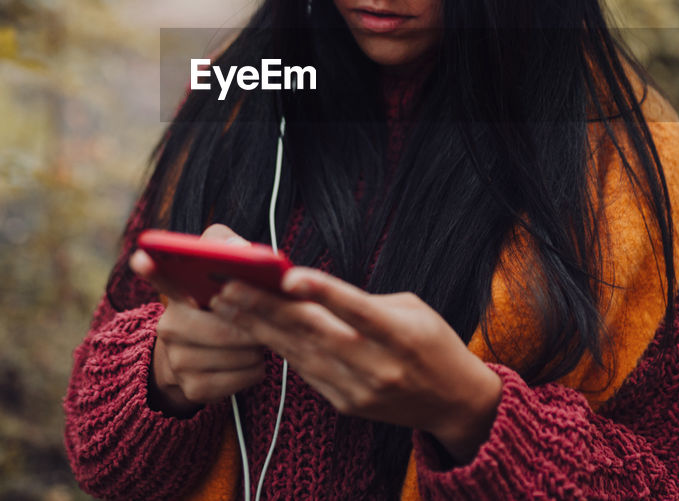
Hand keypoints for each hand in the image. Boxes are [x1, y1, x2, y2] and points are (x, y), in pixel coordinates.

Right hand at [130, 224, 266, 415]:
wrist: (192, 356)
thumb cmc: (214, 308)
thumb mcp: (216, 275)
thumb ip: (225, 249)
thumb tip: (237, 247)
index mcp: (177, 296)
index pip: (161, 278)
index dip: (151, 269)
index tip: (141, 258)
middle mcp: (169, 327)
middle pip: (221, 329)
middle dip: (252, 327)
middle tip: (264, 322)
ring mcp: (178, 360)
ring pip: (237, 354)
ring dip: (257, 348)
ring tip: (254, 340)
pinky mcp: (193, 388)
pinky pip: (241, 378)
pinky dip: (255, 369)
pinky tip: (249, 360)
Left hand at [210, 267, 502, 462]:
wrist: (453, 403)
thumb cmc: (432, 343)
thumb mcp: (412, 310)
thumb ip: (364, 301)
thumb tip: (311, 289)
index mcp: (401, 336)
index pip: (356, 310)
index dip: (323, 292)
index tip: (287, 275)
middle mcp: (378, 367)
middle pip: (315, 334)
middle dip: (267, 308)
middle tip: (228, 285)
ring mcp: (359, 390)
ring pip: (300, 354)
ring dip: (259, 327)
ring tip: (225, 303)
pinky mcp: (345, 404)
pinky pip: (306, 371)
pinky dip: (279, 347)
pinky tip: (251, 328)